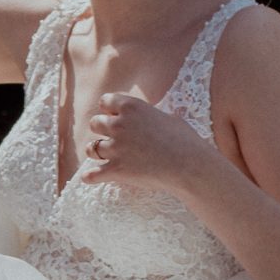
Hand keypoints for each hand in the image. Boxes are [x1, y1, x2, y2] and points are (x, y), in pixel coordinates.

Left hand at [78, 90, 211, 189]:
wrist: (190, 166)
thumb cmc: (185, 140)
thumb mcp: (168, 117)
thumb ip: (150, 115)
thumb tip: (148, 116)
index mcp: (132, 107)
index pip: (105, 101)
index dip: (109, 109)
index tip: (113, 116)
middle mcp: (119, 125)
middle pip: (95, 123)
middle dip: (102, 130)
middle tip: (111, 137)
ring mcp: (116, 148)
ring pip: (91, 148)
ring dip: (95, 151)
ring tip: (101, 155)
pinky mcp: (116, 170)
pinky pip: (92, 174)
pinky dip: (90, 177)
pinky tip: (90, 177)